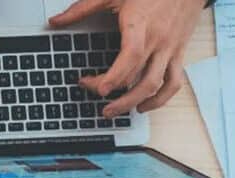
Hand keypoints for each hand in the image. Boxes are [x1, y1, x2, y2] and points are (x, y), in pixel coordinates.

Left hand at [49, 0, 204, 115]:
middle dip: (116, 94)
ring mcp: (170, 49)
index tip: (98, 88)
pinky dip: (160, 99)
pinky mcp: (179, 53)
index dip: (115, 76)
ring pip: (157, 85)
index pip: (131, 56)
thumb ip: (83, 8)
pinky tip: (144, 105)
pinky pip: (174, 82)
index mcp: (140, 24)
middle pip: (139, 77)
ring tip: (114, 110)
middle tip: (96, 99)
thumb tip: (55, 21)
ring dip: (135, 103)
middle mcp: (158, 40)